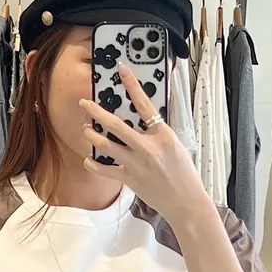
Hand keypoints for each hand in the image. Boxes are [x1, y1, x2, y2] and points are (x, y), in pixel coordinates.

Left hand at [80, 64, 209, 226]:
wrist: (186, 201)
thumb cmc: (184, 174)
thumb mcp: (176, 145)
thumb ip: (157, 133)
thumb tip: (142, 120)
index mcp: (162, 134)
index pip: (144, 104)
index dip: (131, 85)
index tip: (122, 70)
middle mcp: (147, 147)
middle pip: (115, 124)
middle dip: (96, 112)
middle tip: (85, 104)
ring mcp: (136, 163)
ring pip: (105, 145)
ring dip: (91, 136)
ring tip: (86, 130)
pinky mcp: (129, 179)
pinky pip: (104, 169)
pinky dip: (93, 164)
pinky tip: (88, 159)